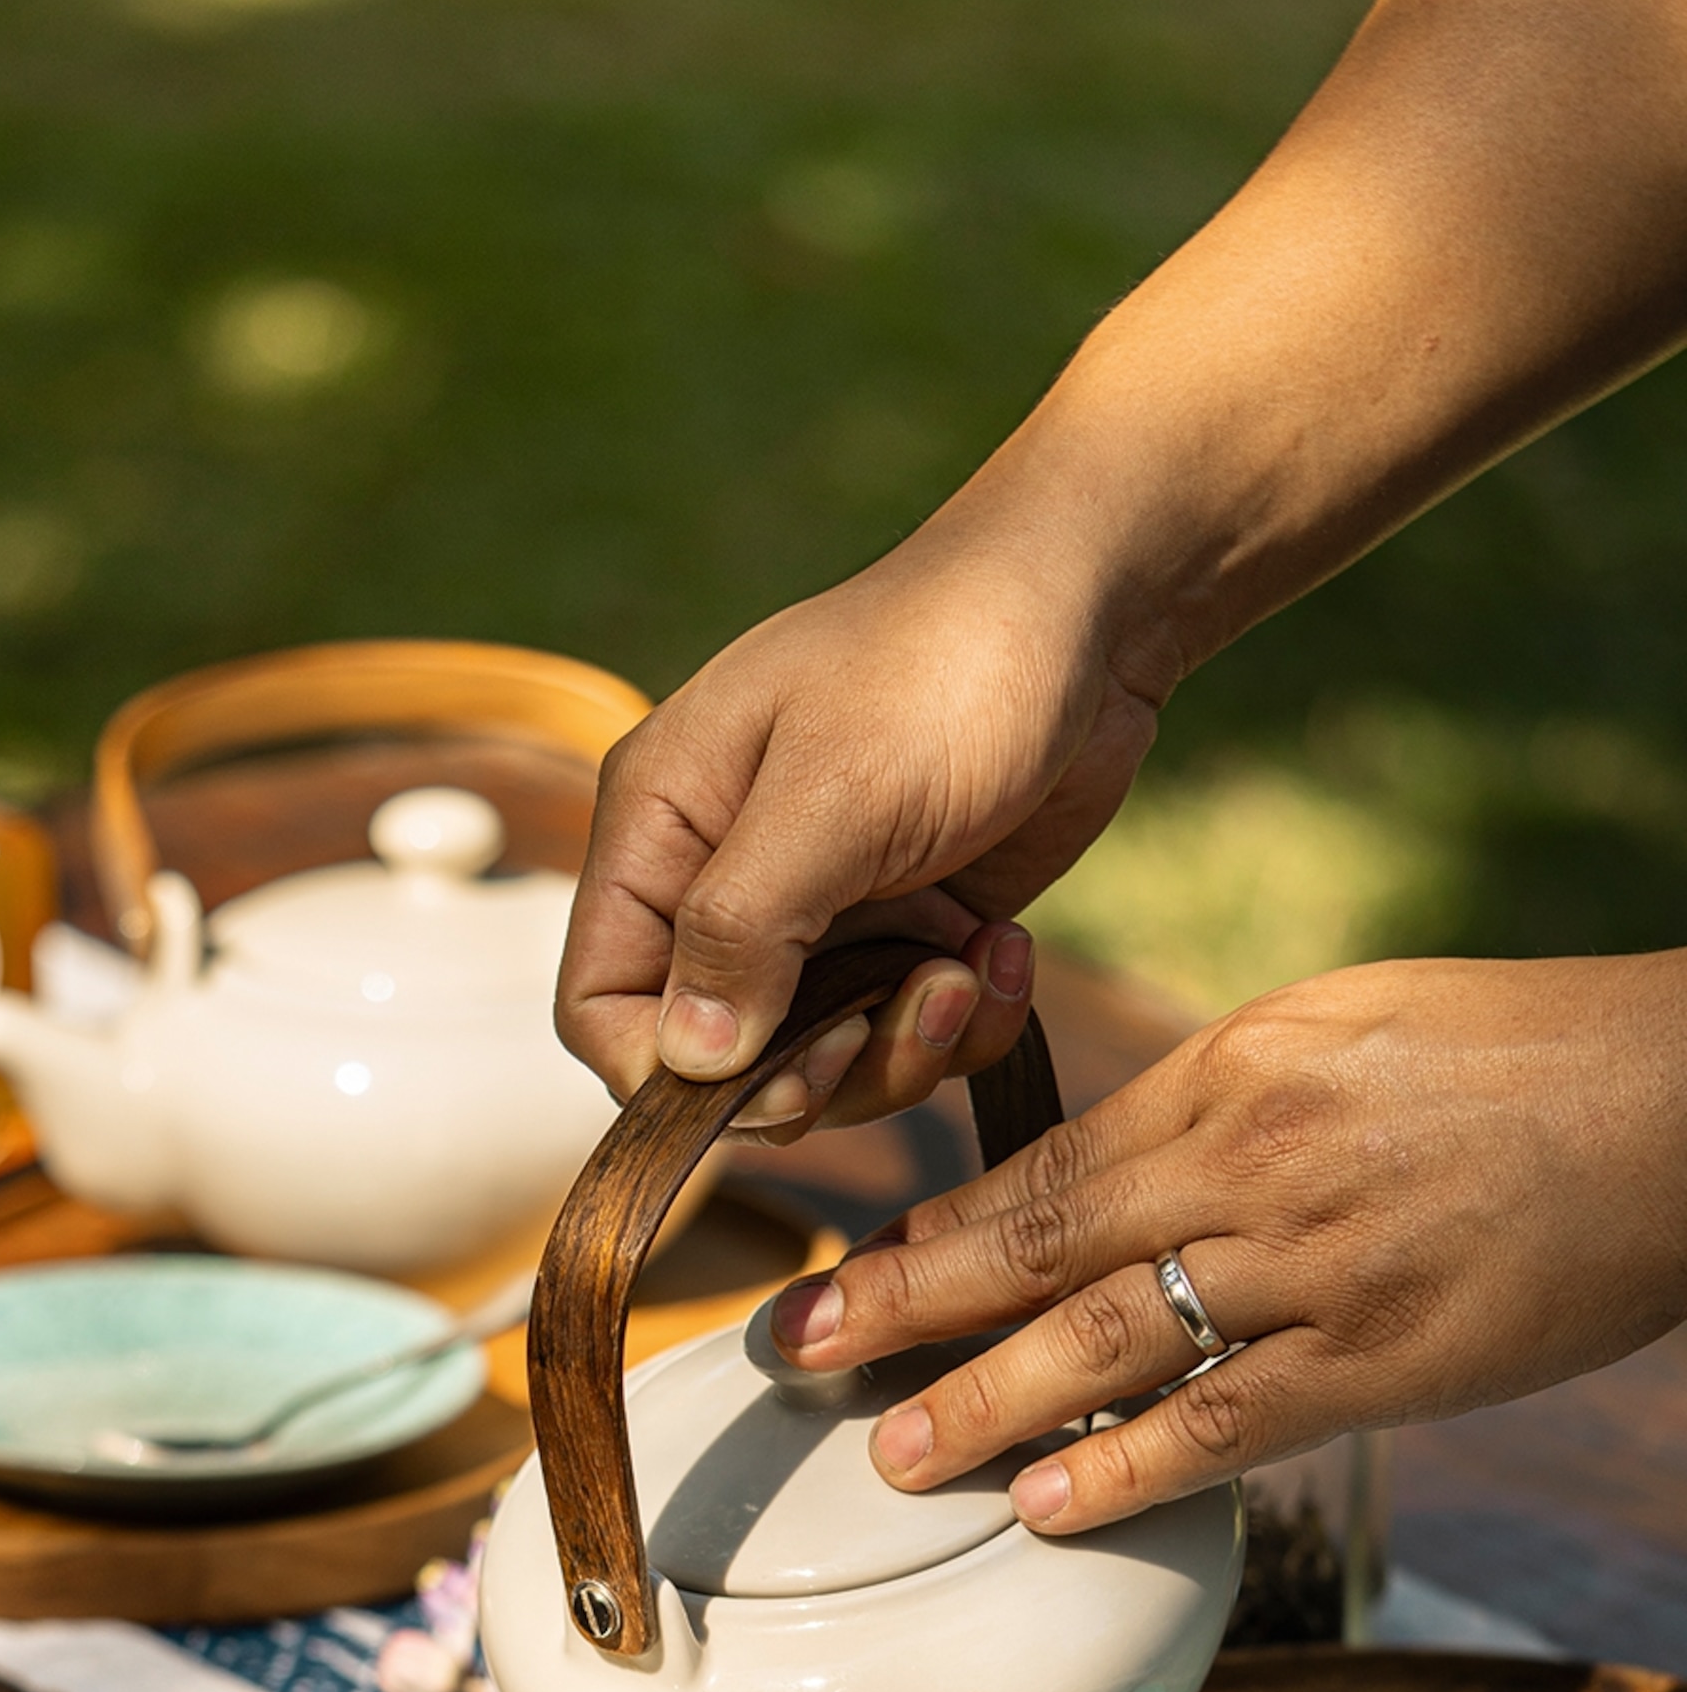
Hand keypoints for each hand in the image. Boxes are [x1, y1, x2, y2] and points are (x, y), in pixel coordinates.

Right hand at [554, 519, 1167, 1134]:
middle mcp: (723, 882)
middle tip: (900, 1020)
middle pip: (718, 1059)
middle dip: (817, 1072)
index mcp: (663, 828)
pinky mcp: (904, 931)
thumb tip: (685, 1064)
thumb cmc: (944, 667)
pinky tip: (1004, 952)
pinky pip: (906, 1035)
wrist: (1090, 608)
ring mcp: (818, 914)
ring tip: (970, 970)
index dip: (664, 1075)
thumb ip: (741, 930)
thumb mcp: (834, 795)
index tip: (773, 1084)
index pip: (600, 1004)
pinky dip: (964, 1022)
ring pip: (823, 1064)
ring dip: (904, 1049)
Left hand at [768, 953, 1686, 1525]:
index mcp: (1234, 1072)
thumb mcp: (1340, 1029)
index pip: (1044, 1164)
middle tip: (799, 1354)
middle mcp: (1253, 1166)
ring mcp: (1315, 1269)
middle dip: (903, 1305)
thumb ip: (1213, 1101)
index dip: (931, 1229)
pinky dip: (1129, 1468)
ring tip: (894, 1455)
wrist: (1682, 1103)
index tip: (846, 1268)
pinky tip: (1048, 1506)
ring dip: (986, 1402)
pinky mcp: (1382, 1363)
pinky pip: (1227, 1425)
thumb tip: (1102, 1174)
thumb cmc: (1514, 1054)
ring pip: (1112, 1342)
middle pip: (1039, 1247)